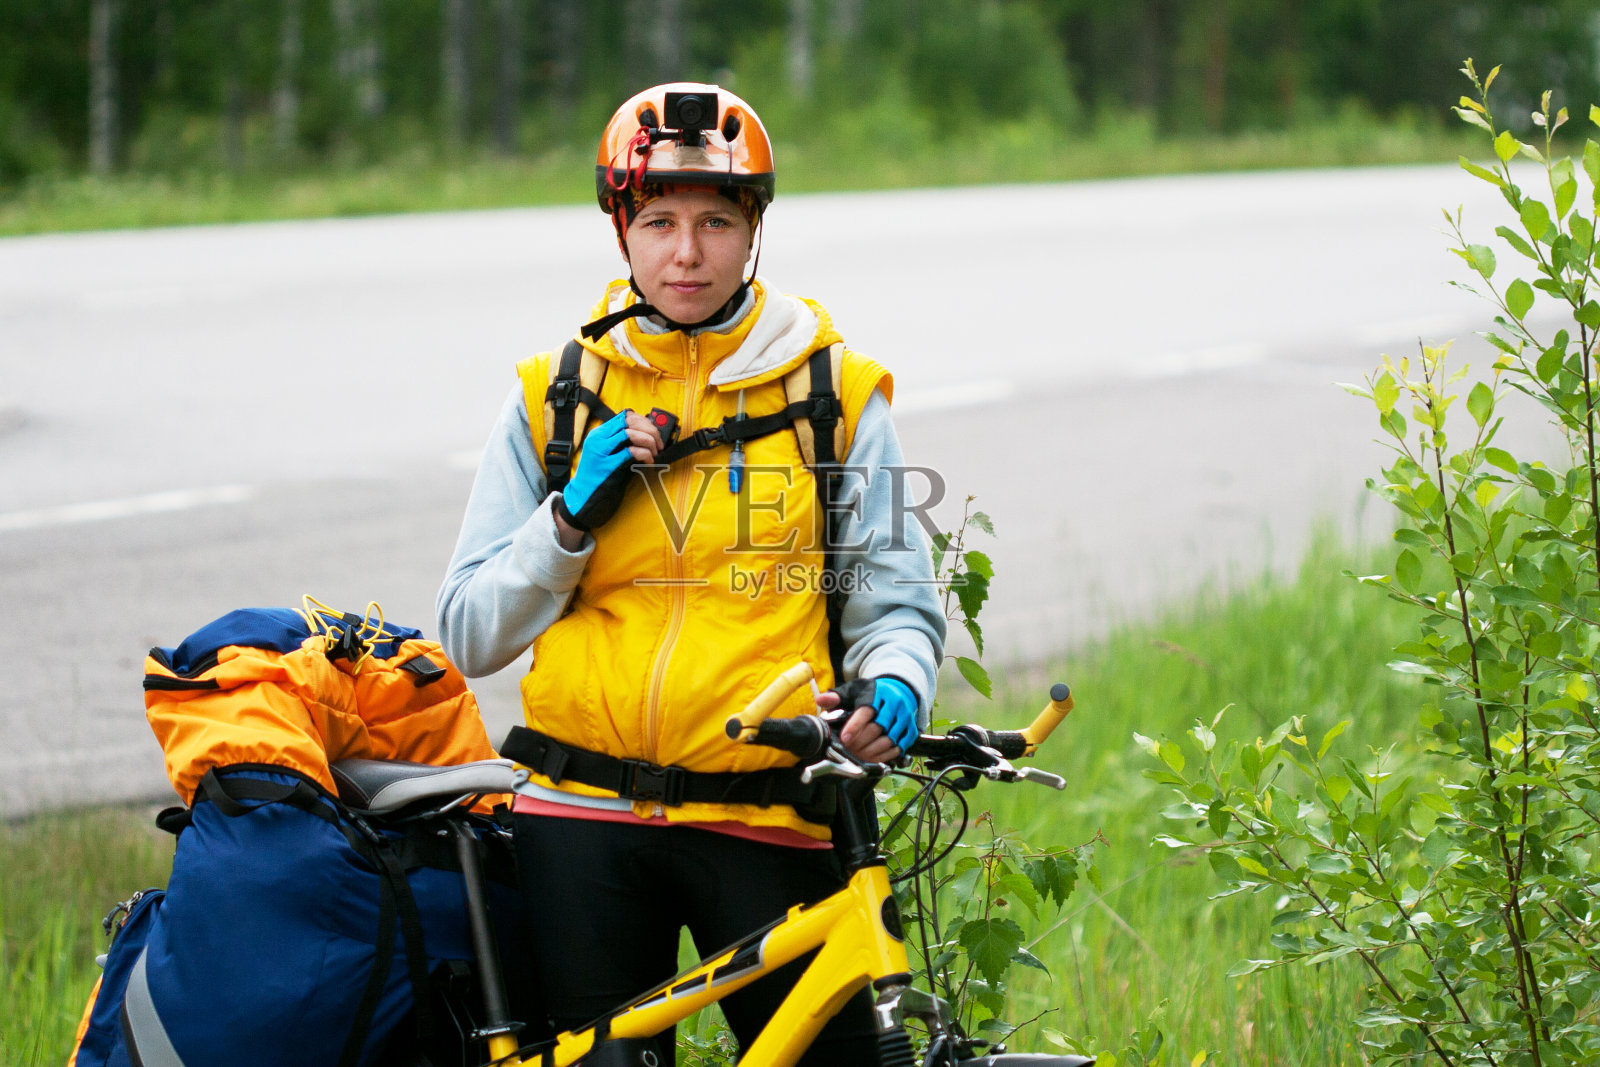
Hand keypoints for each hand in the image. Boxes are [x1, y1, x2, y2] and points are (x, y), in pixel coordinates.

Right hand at [554, 410, 664, 533]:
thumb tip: (647, 435)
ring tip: (654, 453)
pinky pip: (630, 452)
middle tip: (659, 444)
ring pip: (630, 434)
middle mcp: (598, 439)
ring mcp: (601, 452)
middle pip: (629, 422)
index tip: (654, 433)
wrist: (582, 498)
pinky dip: (645, 455)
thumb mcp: (608, 454)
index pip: (625, 416)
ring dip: (649, 442)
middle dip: (650, 431)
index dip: (644, 422)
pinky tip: (649, 462)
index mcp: (598, 434)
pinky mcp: (607, 466)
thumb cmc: (599, 478)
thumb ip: (622, 443)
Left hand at [815, 677, 918, 762]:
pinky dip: (887, 755)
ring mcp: (905, 716)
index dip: (855, 726)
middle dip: (861, 742)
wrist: (897, 689)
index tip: (845, 738)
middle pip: (878, 727)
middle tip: (849, 750)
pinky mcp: (911, 728)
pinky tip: (875, 758)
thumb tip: (821, 700)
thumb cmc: (871, 693)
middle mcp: (894, 703)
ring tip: (860, 756)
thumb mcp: (852, 690)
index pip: (866, 711)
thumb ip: (836, 696)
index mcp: (877, 692)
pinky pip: (901, 745)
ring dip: (873, 751)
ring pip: (890, 738)